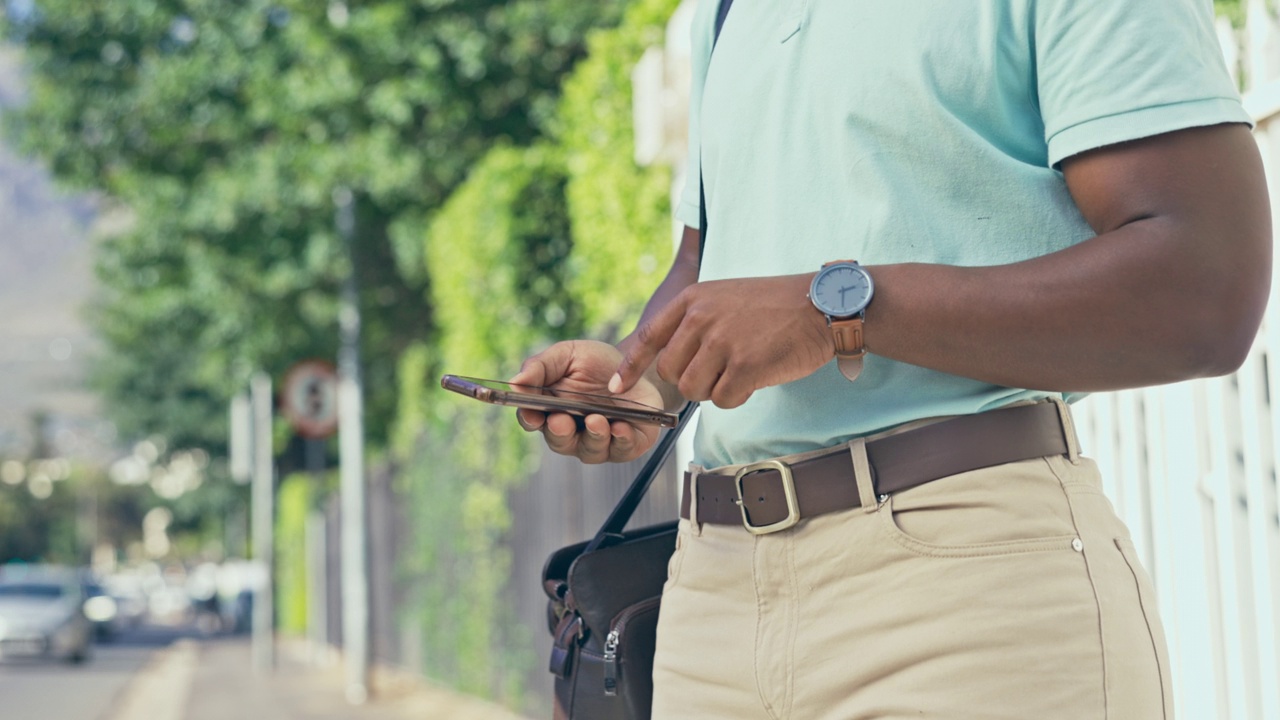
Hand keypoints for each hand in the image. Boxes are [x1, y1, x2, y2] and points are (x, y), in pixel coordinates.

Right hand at [511, 340, 664, 463]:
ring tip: (596, 420)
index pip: (532, 420)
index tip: (532, 415)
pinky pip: (623, 448)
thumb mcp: (566, 354)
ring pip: (590, 450)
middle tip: (562, 421)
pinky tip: (621, 427)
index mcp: (550, 410)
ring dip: (593, 436)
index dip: (530, 419)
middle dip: (560, 433)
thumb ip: (540, 366)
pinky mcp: (627, 444)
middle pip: (559, 441)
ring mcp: (599, 441)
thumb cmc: (596, 362)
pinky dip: (622, 440)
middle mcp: (572, 432)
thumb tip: (514, 382)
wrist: (637, 364)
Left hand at [609, 275, 834, 407]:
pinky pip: (723, 400)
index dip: (631, 366)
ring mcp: (722, 342)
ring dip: (716, 390)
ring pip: (695, 390)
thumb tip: (669, 360)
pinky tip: (757, 377)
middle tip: (720, 371)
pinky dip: (738, 397)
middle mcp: (702, 318)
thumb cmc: (776, 306)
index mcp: (694, 300)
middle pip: (672, 372)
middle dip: (692, 380)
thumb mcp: (726, 296)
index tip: (618, 386)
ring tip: (742, 370)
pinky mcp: (745, 365)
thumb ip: (696, 321)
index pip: (650, 337)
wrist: (822, 305)